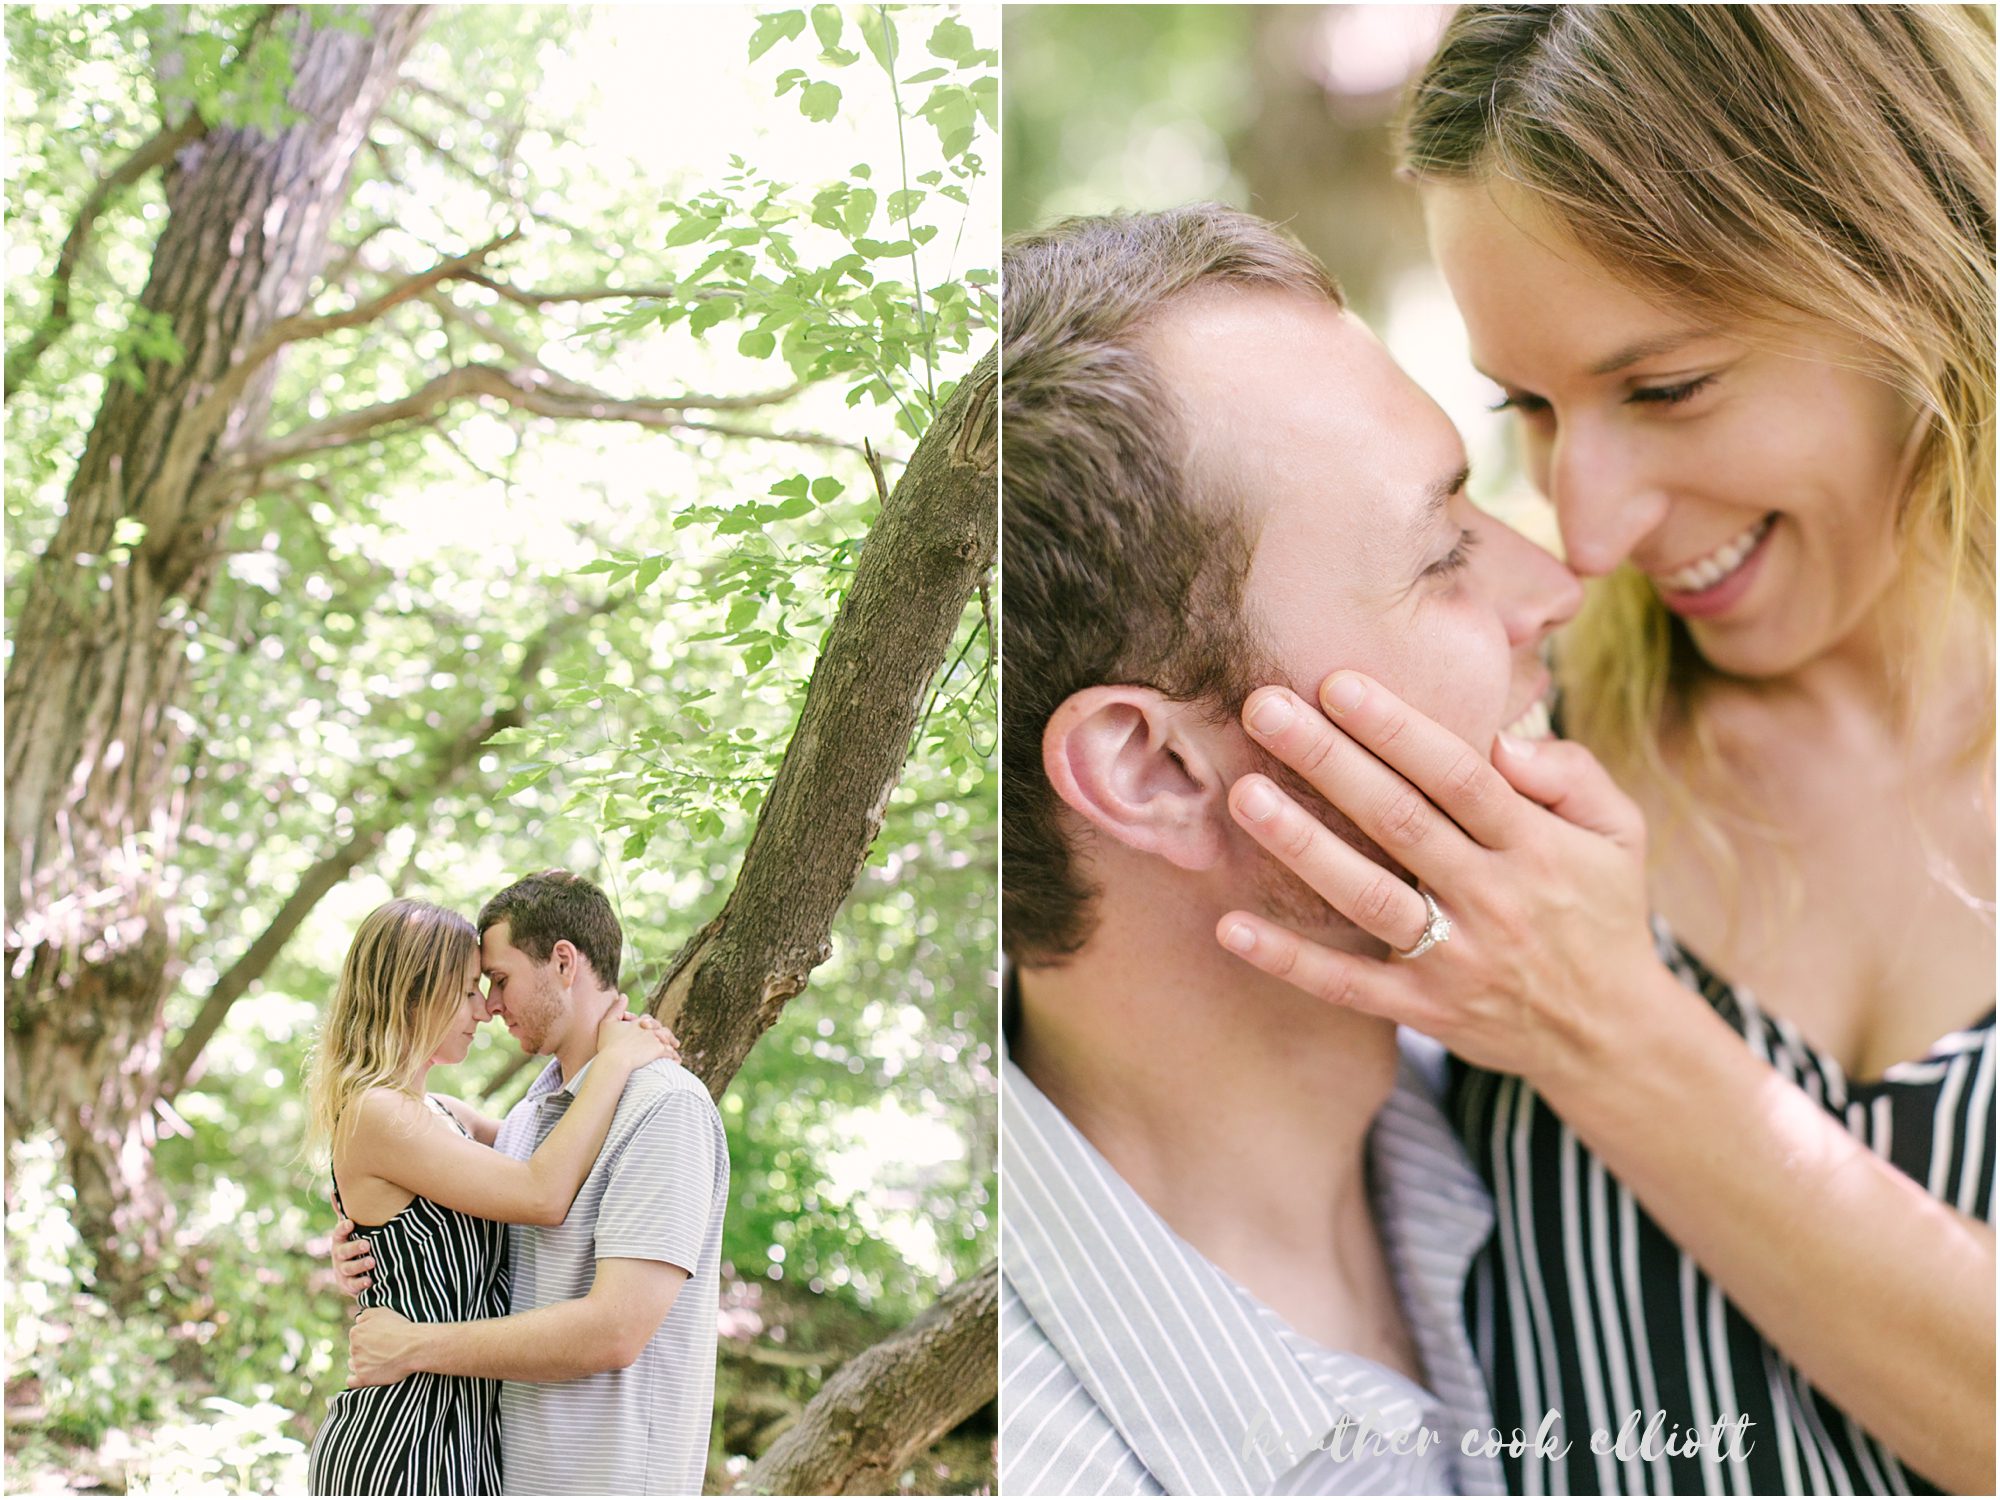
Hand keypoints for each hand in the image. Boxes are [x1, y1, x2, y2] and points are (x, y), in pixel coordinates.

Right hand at [329, 1191, 374, 1295]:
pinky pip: (353, 1286)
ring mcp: (342, 1271)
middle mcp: (338, 1255)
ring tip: (372, 1261)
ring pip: (348, 1269)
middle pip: (343, 1252)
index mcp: (340, 1240)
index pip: (338, 1233)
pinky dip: (361, 1284)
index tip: (351, 1223)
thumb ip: (346, 1211)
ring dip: (359, 1265)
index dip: (343, 1228)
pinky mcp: (348, 1286)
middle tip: (367, 1244)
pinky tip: (370, 1280)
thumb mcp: (353, 1227)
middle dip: (354, 1248)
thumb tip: (334, 1189)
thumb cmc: (356, 1241)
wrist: (356, 1270)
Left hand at [349, 1307, 419, 1386]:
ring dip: (361, 1363)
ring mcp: (358, 1365)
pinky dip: (355, 1378)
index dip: (368, 1337)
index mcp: (356, 1332)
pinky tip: (364, 1375)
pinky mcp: (364, 1379)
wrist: (413, 1347)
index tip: (380, 1338)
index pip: (356, 1336)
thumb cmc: (400, 1328)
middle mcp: (353, 1349)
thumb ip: (365, 1315)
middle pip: (355, 1350)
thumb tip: (357, 1321)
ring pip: (353, 1364)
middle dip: (365, 1350)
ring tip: (378, 1361)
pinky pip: (351, 1381)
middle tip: (382, 1349)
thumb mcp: (382, 1311)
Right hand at [595, 1007, 676, 1071]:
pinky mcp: (659, 1050)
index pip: (648, 1020)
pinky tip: (676, 1060)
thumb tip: (623, 995)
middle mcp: (649, 1029)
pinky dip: (674, 1056)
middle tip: (668, 1038)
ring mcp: (655, 1039)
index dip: (650, 1023)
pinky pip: (670, 1052)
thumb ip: (616, 1008)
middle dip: (665, 1033)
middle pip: (661, 1029)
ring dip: (671, 1043)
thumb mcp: (608, 1022)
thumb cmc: (608, 1043)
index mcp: (638, 1022)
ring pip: (667, 1039)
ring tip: (674, 1049)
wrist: (615, 1060)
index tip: (652, 1027)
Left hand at [1216, 671, 1664, 1084]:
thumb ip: (1570, 771)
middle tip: (1263, 708)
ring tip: (1243, 796)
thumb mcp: (1619, 830)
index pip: (1459, 775)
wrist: (1611, 1034)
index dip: (1398, 729)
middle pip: (1399, 821)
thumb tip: (1502, 740)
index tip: (1337, 682)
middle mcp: (1491, 897)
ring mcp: (1453, 958)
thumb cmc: (1600, 908)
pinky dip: (1288, 960)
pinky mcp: (1422, 1010)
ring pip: (1367, 898)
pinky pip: (1347, 986)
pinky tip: (1230, 925)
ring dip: (1301, 847)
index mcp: (1534, 845)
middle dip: (1329, 760)